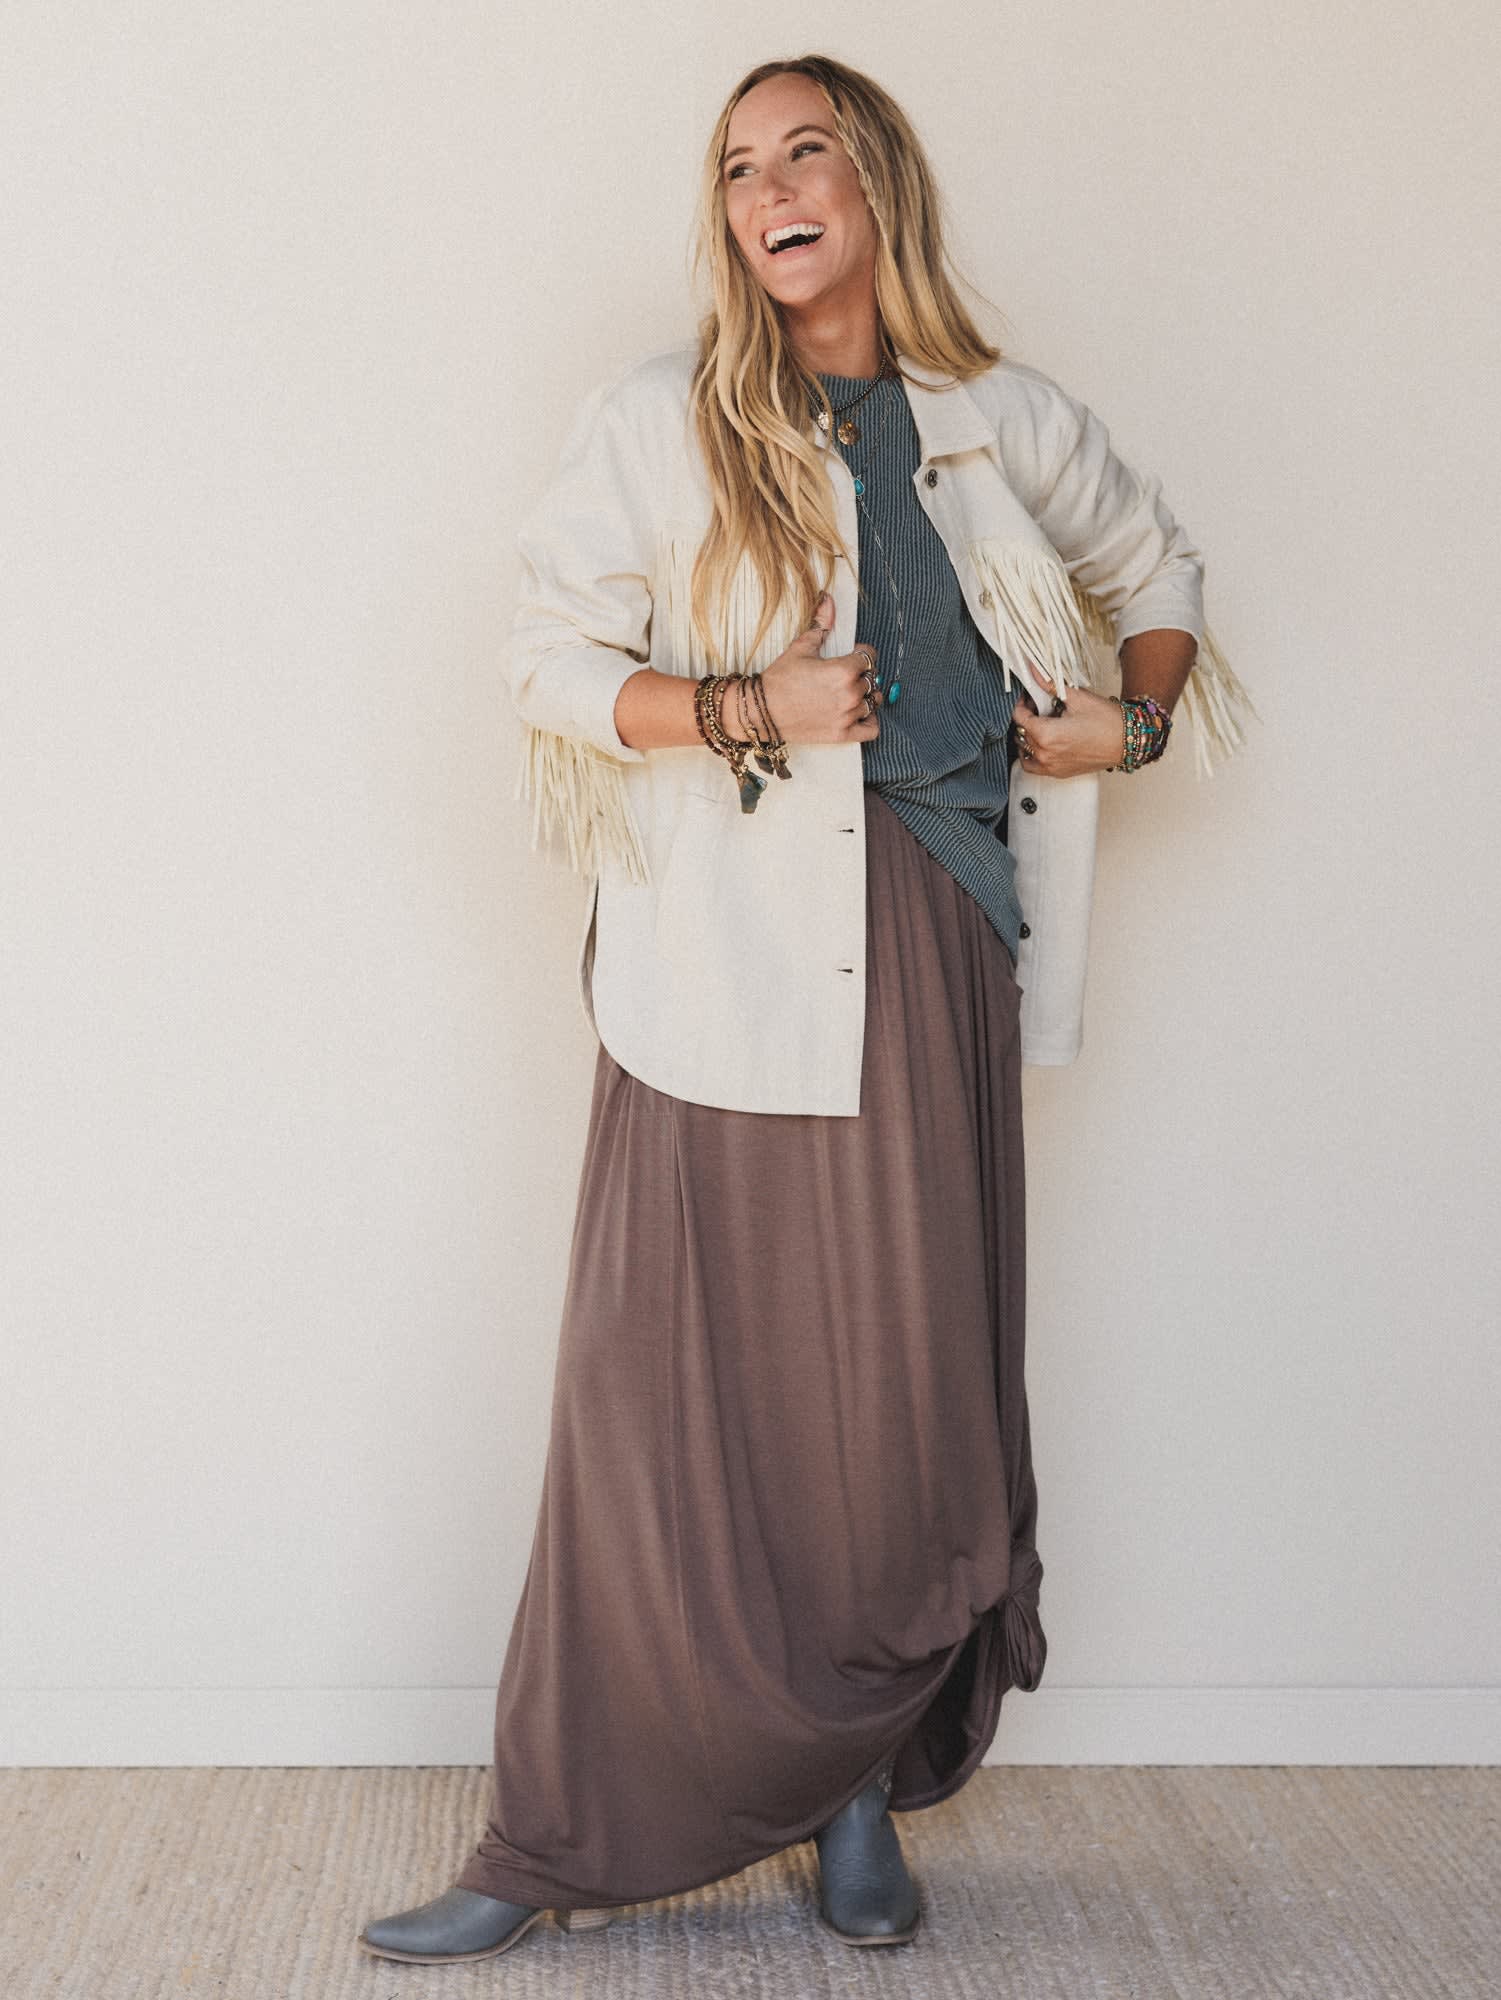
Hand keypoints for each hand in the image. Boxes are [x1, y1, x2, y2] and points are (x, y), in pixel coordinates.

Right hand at [758, 593, 882, 744]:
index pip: (869, 656)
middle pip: (872, 679)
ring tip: (850, 693)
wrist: (761, 711)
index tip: (852, 656)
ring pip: (873, 702)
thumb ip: (820, 624)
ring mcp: (848, 716)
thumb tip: (828, 599)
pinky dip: (870, 721)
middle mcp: (850, 693)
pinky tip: (860, 714)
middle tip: (845, 676)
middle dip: (861, 675)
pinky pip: (872, 729)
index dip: (861, 653)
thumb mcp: (801, 647)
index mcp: (844, 669)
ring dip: (866, 696)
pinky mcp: (842, 734)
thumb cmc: (780, 679)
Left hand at [1012, 668, 1125, 777]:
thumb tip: (1034, 671)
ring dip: (1028, 735)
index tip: (1029, 697)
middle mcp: (1045, 754)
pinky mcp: (1058, 773)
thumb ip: (1049, 685)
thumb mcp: (1076, 698)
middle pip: (1022, 732)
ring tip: (1043, 723)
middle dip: (1028, 717)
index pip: (1019, 717)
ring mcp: (1051, 766)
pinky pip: (1033, 766)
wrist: (1127, 741)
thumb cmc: (1107, 721)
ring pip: (1025, 749)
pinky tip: (1041, 743)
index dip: (1022, 703)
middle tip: (1041, 706)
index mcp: (1046, 735)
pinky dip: (1032, 754)